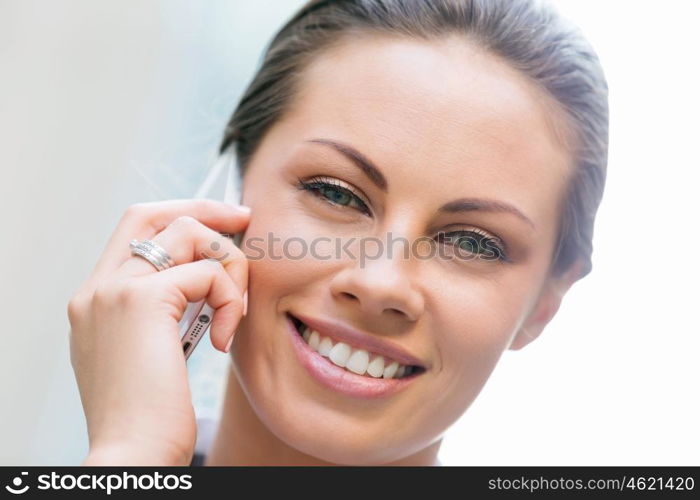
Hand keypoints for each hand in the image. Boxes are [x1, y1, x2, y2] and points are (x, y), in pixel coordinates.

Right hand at [67, 199, 250, 464]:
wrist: (132, 455)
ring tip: (234, 311)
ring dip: (228, 265)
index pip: (134, 230)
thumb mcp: (147, 355)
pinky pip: (207, 273)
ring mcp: (115, 291)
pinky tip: (225, 339)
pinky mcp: (142, 301)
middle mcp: (98, 289)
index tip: (222, 223)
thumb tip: (203, 283)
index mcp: (96, 300)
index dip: (180, 216)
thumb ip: (160, 315)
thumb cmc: (148, 417)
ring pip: (187, 235)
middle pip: (153, 214)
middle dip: (205, 210)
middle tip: (244, 219)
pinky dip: (231, 299)